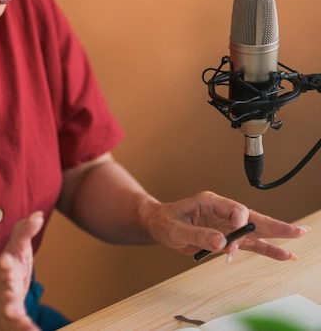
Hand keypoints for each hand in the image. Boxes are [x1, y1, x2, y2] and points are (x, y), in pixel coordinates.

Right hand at [0, 212, 43, 330]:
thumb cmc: (6, 271)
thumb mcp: (13, 250)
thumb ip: (24, 232)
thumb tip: (38, 215)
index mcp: (4, 270)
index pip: (4, 264)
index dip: (5, 263)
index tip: (4, 262)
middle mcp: (3, 291)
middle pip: (4, 292)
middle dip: (7, 293)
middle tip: (10, 295)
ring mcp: (6, 310)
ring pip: (10, 316)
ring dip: (16, 319)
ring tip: (19, 321)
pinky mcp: (13, 326)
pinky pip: (21, 329)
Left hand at [139, 191, 308, 260]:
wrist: (158, 225)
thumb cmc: (165, 221)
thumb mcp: (176, 228)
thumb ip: (198, 234)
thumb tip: (221, 242)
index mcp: (210, 201)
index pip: (236, 210)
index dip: (240, 225)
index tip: (231, 243)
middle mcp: (222, 211)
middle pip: (252, 217)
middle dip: (274, 225)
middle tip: (296, 231)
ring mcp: (226, 225)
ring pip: (255, 231)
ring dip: (275, 238)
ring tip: (297, 242)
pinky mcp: (227, 237)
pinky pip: (249, 244)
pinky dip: (266, 249)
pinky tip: (283, 254)